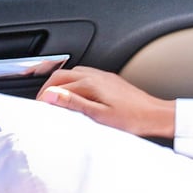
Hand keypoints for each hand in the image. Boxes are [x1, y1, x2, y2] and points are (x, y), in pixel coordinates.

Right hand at [37, 65, 174, 138]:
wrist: (155, 115)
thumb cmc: (132, 119)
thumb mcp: (99, 116)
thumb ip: (73, 104)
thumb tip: (50, 95)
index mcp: (90, 83)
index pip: (56, 84)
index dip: (43, 95)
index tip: (37, 108)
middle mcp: (96, 75)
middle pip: (62, 74)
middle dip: (48, 86)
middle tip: (41, 102)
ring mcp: (104, 76)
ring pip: (74, 72)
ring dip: (61, 83)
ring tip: (55, 98)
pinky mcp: (111, 81)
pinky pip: (86, 76)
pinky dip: (74, 83)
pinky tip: (76, 94)